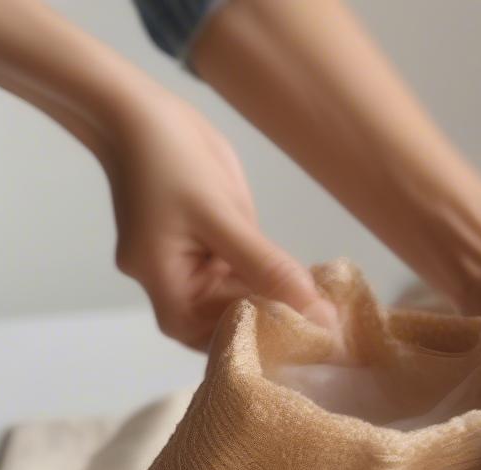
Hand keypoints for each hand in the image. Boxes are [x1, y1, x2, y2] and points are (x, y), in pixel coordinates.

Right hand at [102, 95, 337, 348]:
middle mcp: (184, 302)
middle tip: (340, 332)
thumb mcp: (219, 216)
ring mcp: (201, 281)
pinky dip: (281, 284)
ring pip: (253, 307)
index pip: (232, 339)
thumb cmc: (167, 162)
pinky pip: (253, 282)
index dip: (277, 342)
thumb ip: (267, 268)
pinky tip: (317, 287)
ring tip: (336, 311)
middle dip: (287, 329)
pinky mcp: (218, 260)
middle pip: (243, 331)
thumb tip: (317, 314)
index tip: (324, 341)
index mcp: (172, 301)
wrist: (140, 116)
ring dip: (290, 307)